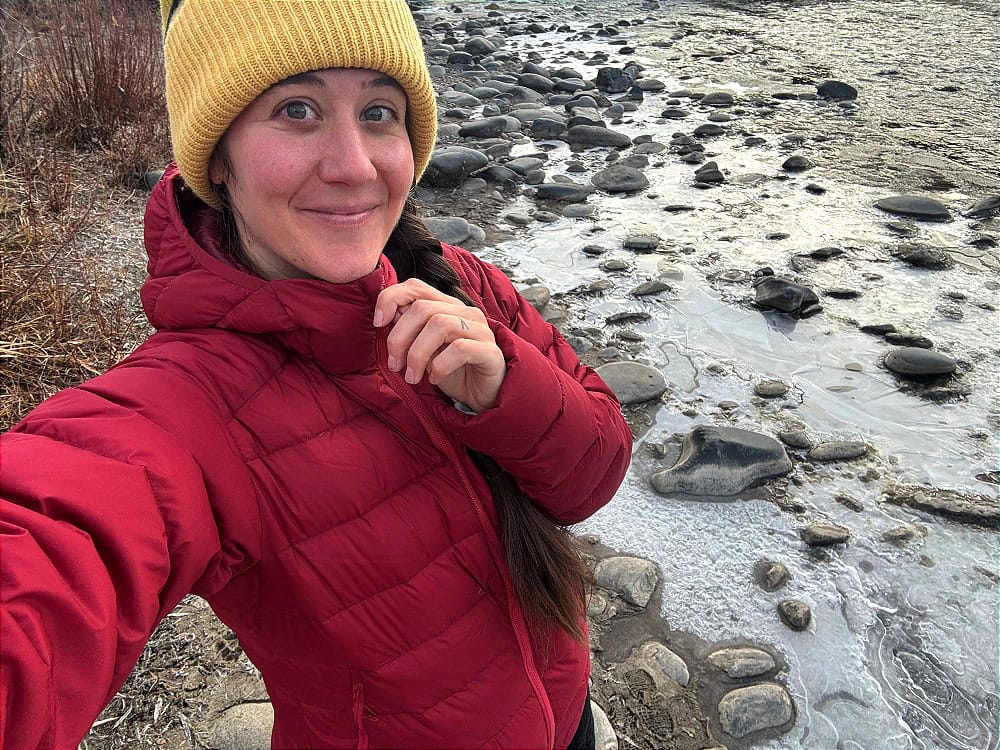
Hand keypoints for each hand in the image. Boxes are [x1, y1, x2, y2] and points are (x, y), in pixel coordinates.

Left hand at [373, 279, 506, 412]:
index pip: (415, 286)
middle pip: (422, 308)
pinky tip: (435, 379)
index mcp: (447, 306)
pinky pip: (460, 349)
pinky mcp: (490, 351)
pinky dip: (440, 365)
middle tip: (395, 365)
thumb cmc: (454, 371)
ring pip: (439, 325)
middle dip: (399, 337)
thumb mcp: (426, 350)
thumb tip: (386, 317)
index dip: (391, 298)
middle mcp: (465, 312)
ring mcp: (480, 329)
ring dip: (417, 354)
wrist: (487, 396)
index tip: (378, 323)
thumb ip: (411, 331)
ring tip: (412, 377)